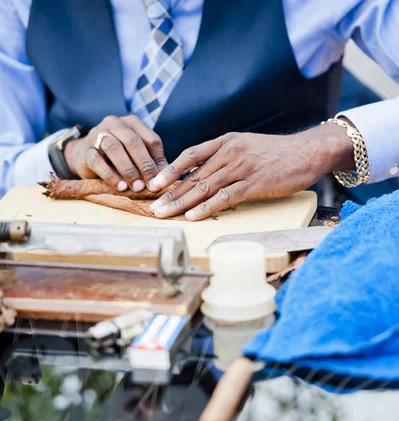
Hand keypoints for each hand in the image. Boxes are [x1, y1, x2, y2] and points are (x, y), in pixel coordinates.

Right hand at [64, 115, 167, 191]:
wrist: (86, 156)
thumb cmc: (119, 157)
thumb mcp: (138, 157)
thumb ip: (153, 163)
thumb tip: (169, 177)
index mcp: (133, 123)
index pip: (151, 140)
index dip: (158, 162)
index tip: (162, 181)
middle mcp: (115, 123)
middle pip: (133, 142)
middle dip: (144, 165)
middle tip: (150, 186)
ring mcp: (97, 134)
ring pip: (114, 148)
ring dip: (128, 169)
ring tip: (136, 187)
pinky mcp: (86, 150)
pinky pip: (97, 161)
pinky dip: (110, 175)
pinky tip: (120, 187)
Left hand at [149, 125, 354, 220]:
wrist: (308, 151)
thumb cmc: (278, 153)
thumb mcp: (247, 146)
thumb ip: (225, 157)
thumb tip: (204, 174)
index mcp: (226, 141)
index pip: (190, 155)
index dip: (170, 170)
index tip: (154, 184)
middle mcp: (230, 152)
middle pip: (193, 176)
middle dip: (171, 193)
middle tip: (153, 209)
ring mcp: (241, 167)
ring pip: (205, 187)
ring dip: (182, 203)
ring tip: (166, 215)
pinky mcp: (254, 183)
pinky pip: (225, 197)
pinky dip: (207, 207)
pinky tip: (193, 216)